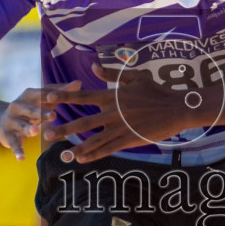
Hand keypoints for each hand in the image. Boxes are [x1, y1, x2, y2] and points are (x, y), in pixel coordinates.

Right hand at [0, 82, 71, 159]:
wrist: (0, 121)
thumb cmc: (30, 109)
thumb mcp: (42, 99)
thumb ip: (59, 92)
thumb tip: (79, 83)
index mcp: (28, 95)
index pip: (41, 94)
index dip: (51, 95)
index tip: (62, 95)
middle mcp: (18, 106)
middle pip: (31, 110)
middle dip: (41, 112)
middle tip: (53, 115)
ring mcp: (12, 121)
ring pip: (22, 126)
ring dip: (28, 128)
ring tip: (35, 131)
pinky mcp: (8, 136)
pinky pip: (14, 144)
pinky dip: (18, 151)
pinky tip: (22, 158)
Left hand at [42, 64, 210, 163]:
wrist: (177, 108)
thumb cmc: (157, 91)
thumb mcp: (135, 77)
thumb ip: (112, 72)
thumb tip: (93, 66)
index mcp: (114, 96)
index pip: (84, 96)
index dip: (65, 97)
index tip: (49, 98)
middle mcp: (114, 113)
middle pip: (84, 122)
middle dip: (64, 129)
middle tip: (47, 133)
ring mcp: (121, 128)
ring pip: (94, 140)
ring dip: (76, 148)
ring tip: (62, 154)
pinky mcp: (129, 140)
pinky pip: (108, 149)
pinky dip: (94, 155)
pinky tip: (82, 159)